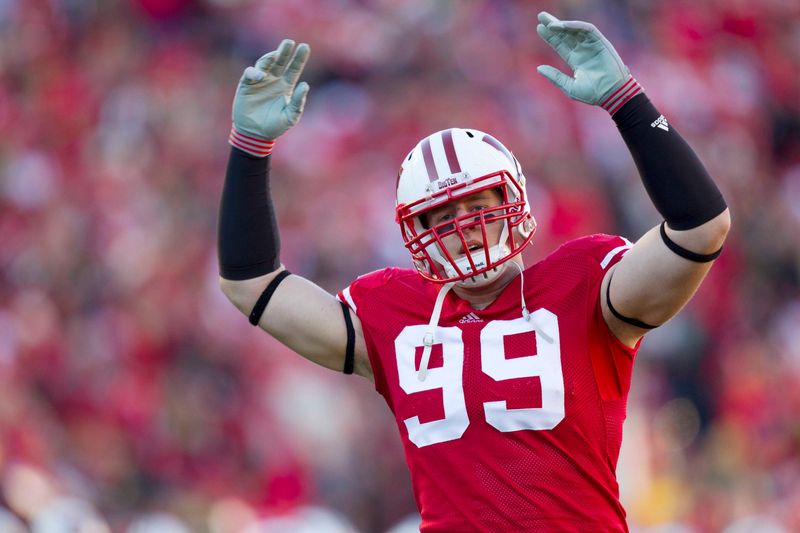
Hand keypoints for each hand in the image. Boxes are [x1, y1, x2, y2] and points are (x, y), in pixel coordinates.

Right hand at [230, 39, 309, 155]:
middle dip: (284, 51)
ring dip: (269, 57)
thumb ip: (297, 102)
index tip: (305, 47)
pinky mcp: (247, 85)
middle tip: (289, 42)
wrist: (255, 134)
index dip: (299, 58)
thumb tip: (305, 85)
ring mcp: (260, 81)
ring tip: (276, 55)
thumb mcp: (290, 117)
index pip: (294, 69)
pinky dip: (254, 72)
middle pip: (280, 62)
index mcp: (286, 86)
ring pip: (265, 64)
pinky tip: (260, 75)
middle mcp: (274, 80)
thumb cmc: (275, 126)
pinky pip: (250, 73)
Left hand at [536, 12, 640, 114]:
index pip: (561, 46)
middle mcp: (584, 51)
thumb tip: (538, 68)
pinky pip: (588, 30)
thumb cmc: (593, 94)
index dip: (551, 37)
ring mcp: (592, 46)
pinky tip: (562, 25)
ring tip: (548, 22)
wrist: (612, 94)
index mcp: (577, 61)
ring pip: (575, 31)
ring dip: (562, 24)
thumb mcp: (569, 86)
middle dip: (554, 25)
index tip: (539, 28)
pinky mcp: (601, 42)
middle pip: (566, 35)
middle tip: (541, 16)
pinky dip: (575, 26)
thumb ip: (555, 76)